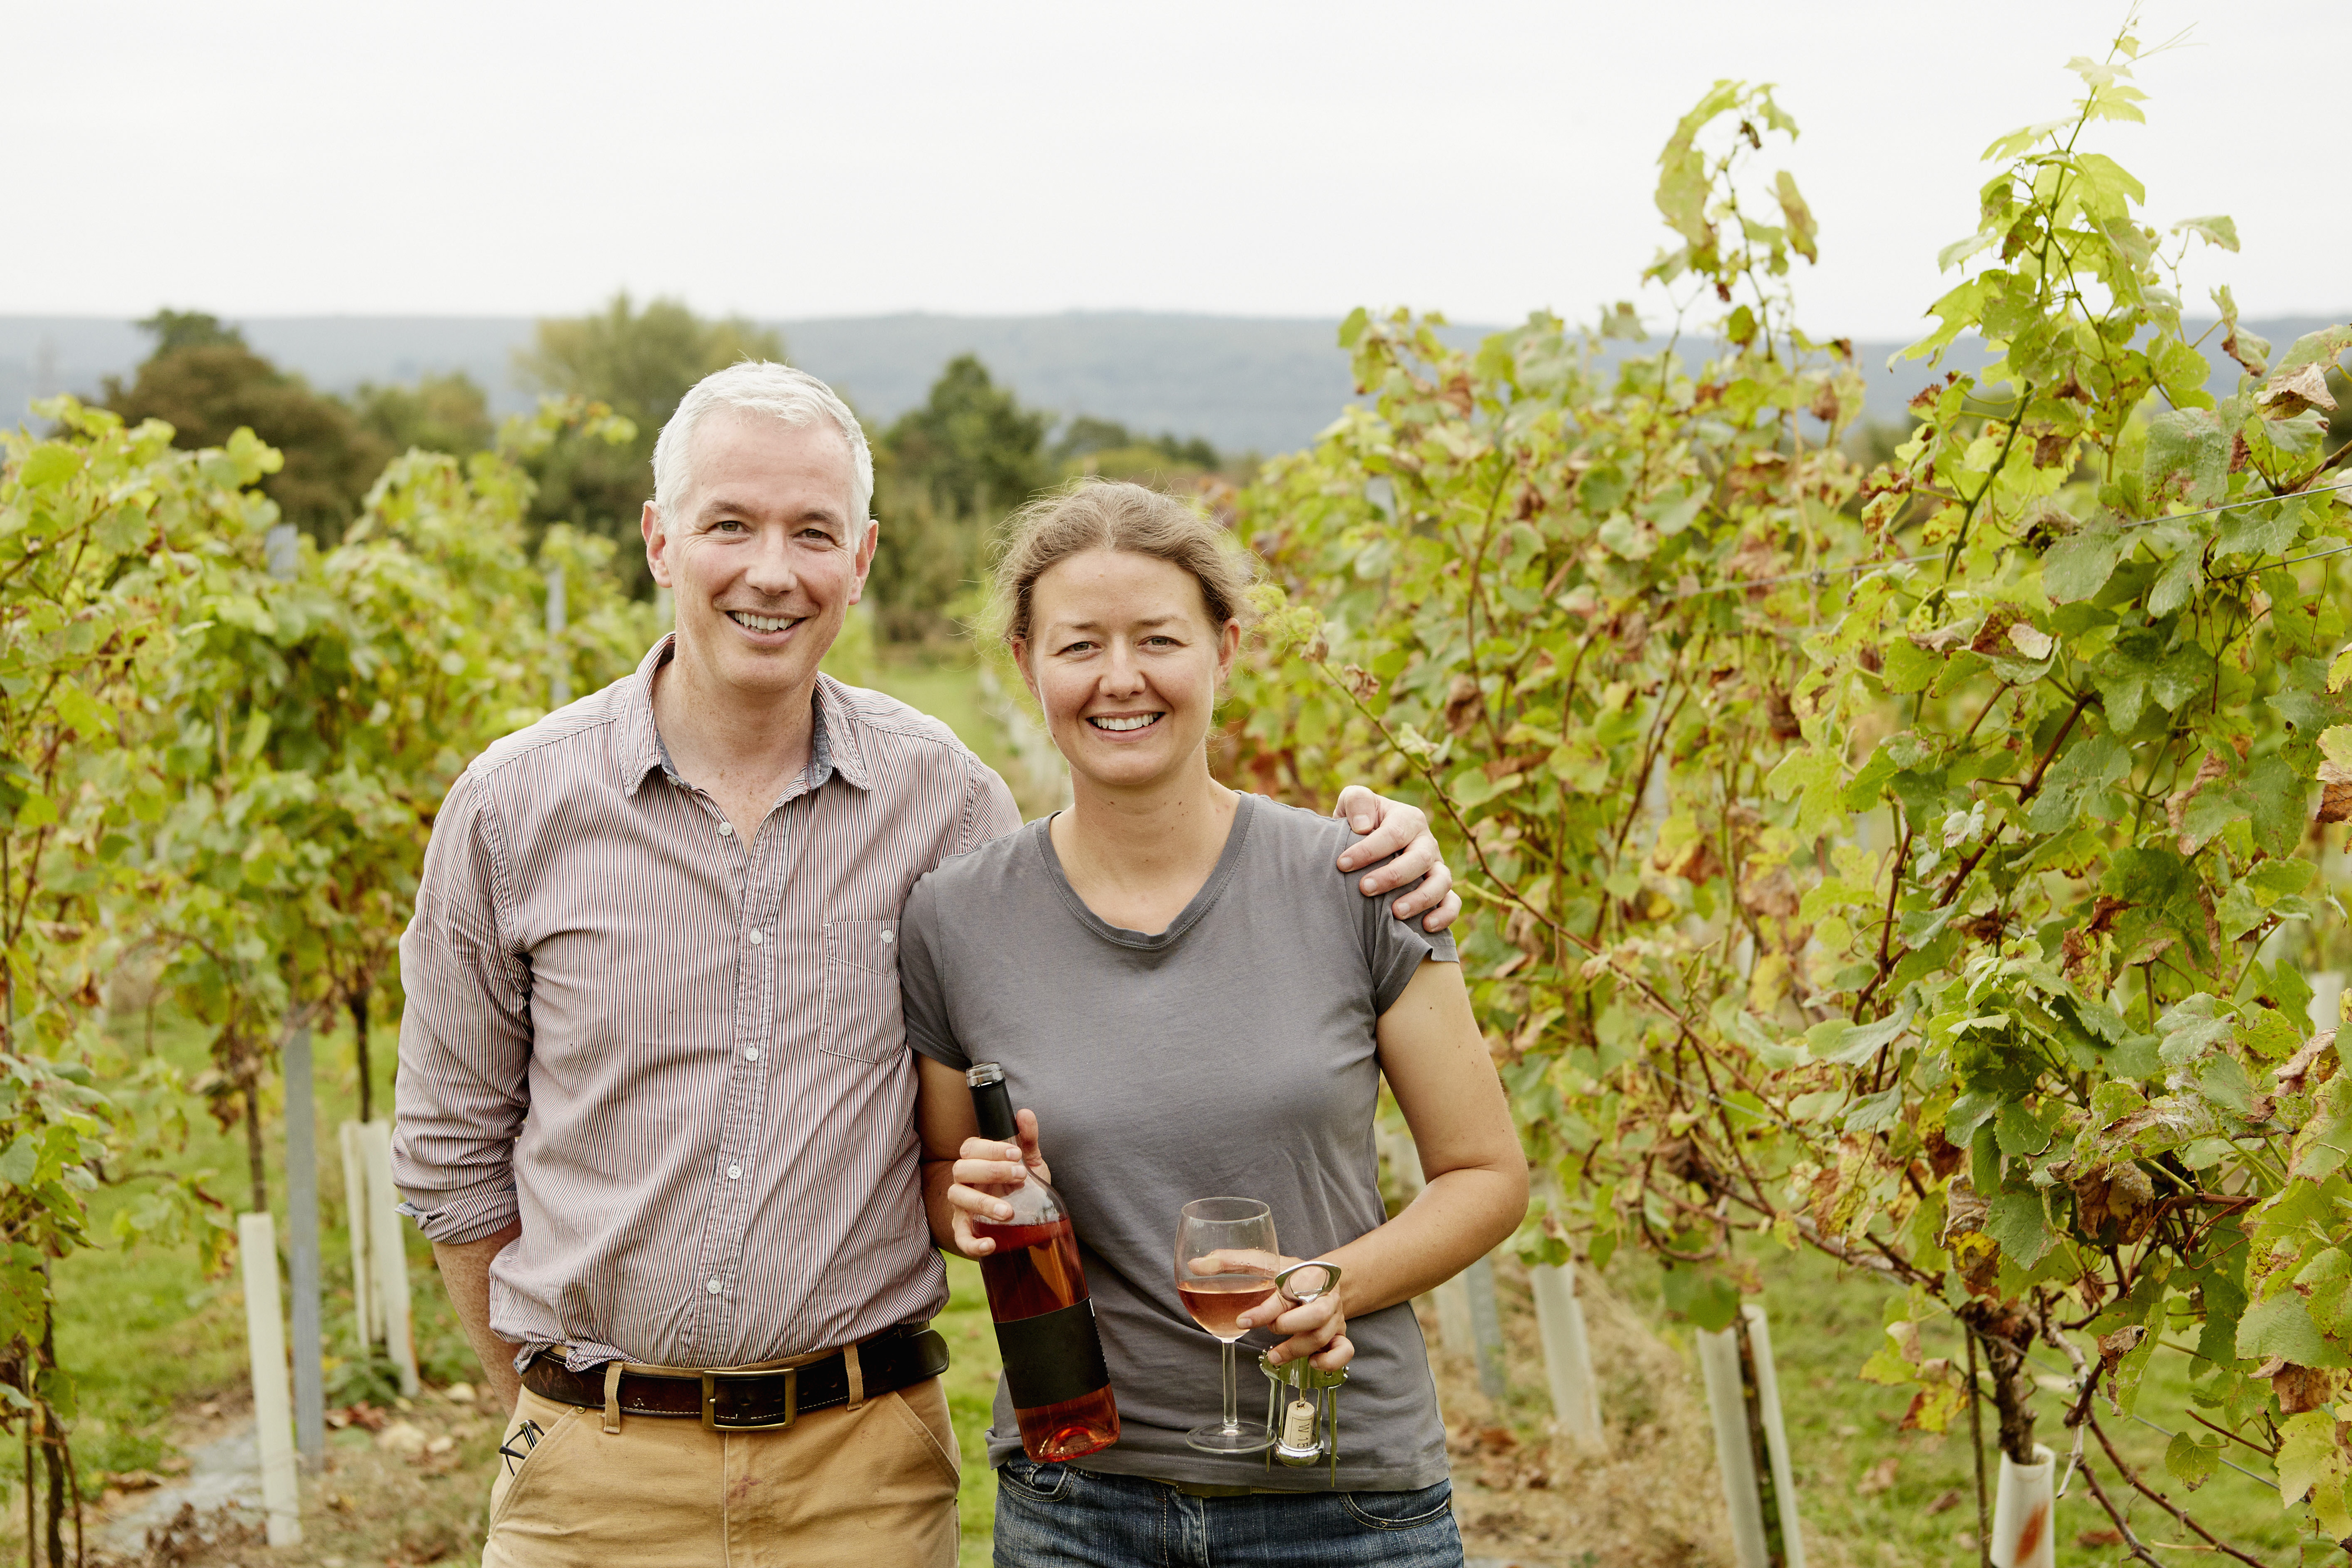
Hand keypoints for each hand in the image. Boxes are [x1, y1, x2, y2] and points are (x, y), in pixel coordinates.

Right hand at [942, 1108, 1049, 1260]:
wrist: (1029, 1216)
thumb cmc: (1023, 1184)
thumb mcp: (1030, 1161)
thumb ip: (1028, 1139)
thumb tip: (1025, 1114)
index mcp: (977, 1162)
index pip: (970, 1148)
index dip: (990, 1149)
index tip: (1017, 1154)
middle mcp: (965, 1182)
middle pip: (961, 1170)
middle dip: (990, 1171)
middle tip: (1020, 1176)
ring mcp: (962, 1207)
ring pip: (958, 1199)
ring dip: (983, 1204)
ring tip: (1010, 1212)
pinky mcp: (966, 1231)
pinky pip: (961, 1237)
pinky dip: (973, 1243)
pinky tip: (991, 1244)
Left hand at [1234, 1255, 1351, 1372]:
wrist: (1321, 1278)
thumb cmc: (1288, 1272)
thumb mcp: (1262, 1263)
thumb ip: (1230, 1263)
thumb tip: (1196, 1265)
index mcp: (1305, 1276)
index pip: (1287, 1293)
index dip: (1263, 1311)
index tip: (1242, 1321)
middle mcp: (1324, 1296)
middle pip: (1317, 1314)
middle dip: (1290, 1327)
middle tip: (1271, 1330)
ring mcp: (1335, 1316)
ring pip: (1324, 1336)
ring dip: (1297, 1349)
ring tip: (1274, 1355)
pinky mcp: (1340, 1334)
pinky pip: (1345, 1350)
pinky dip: (1330, 1361)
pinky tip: (1311, 1363)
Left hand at [1333, 785, 1460, 933]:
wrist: (1365, 843)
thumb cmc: (1359, 823)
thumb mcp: (1354, 802)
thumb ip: (1357, 801)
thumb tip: (1364, 826)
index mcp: (1408, 819)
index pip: (1393, 833)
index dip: (1369, 850)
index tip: (1342, 864)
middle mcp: (1426, 842)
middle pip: (1420, 858)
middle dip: (1392, 875)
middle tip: (1364, 888)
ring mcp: (1436, 867)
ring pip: (1441, 881)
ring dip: (1421, 898)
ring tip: (1395, 912)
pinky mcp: (1441, 889)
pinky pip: (1452, 902)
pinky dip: (1445, 914)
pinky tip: (1425, 927)